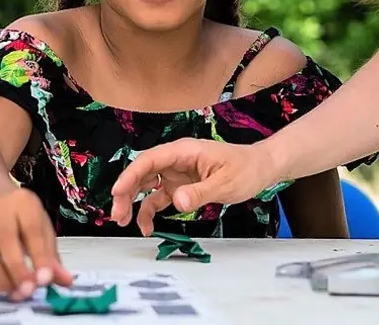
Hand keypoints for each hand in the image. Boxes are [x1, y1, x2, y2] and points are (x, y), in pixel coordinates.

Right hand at [0, 188, 73, 299]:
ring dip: (1, 279)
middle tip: (28, 292)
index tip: (45, 280)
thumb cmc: (24, 217)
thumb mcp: (43, 229)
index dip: (39, 257)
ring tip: (15, 292)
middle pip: (6, 242)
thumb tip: (65, 281)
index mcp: (25, 205)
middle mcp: (0, 212)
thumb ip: (52, 256)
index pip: (33, 231)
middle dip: (18, 271)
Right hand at [110, 139, 278, 234]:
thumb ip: (200, 193)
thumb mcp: (225, 183)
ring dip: (134, 202)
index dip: (130, 175)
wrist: (261, 168)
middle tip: (117, 214)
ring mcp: (177, 174)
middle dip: (126, 192)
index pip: (150, 160)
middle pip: (143, 173)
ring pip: (147, 185)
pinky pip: (160, 197)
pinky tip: (147, 226)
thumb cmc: (246, 169)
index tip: (117, 193)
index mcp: (185, 151)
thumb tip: (177, 202)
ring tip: (124, 221)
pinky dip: (151, 210)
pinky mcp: (181, 186)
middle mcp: (176, 160)